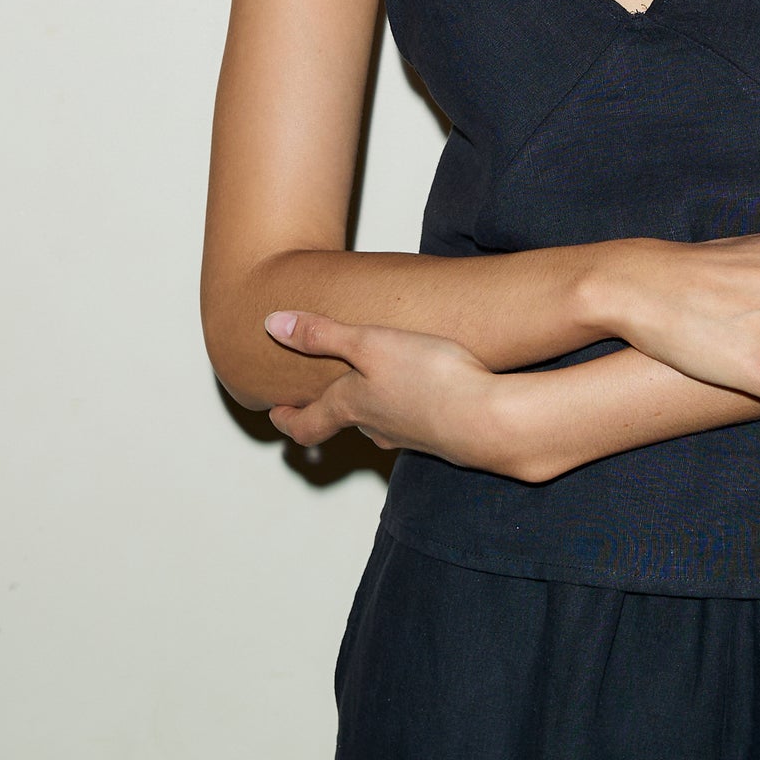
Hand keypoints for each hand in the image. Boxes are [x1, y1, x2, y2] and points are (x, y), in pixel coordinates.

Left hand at [264, 308, 528, 473]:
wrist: (487, 420)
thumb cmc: (428, 379)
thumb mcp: (370, 344)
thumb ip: (322, 335)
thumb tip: (271, 325)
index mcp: (350, 407)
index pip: (305, 425)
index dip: (286, 419)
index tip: (276, 412)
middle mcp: (375, 428)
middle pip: (341, 424)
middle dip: (328, 410)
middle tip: (317, 400)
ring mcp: (409, 435)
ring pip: (378, 423)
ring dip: (369, 408)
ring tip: (369, 387)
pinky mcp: (441, 434)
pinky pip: (412, 420)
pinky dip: (405, 407)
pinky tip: (420, 391)